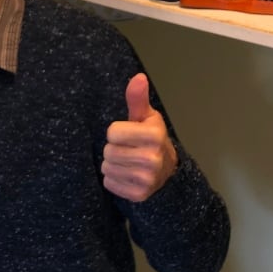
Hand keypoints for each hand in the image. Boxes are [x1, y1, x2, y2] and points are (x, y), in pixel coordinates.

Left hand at [101, 73, 177, 201]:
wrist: (165, 172)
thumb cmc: (149, 138)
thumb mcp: (145, 117)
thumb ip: (137, 99)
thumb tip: (138, 77)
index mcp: (155, 135)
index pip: (113, 132)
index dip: (117, 132)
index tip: (128, 134)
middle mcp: (153, 158)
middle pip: (109, 151)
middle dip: (114, 150)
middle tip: (128, 150)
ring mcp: (147, 178)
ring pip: (107, 168)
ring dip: (112, 165)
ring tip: (127, 162)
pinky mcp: (138, 194)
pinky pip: (109, 183)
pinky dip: (114, 180)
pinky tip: (126, 175)